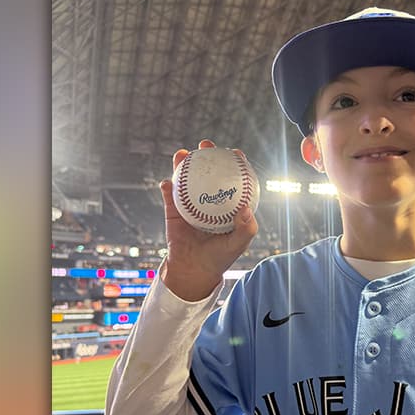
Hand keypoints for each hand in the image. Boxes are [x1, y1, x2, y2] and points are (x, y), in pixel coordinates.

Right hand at [159, 139, 257, 300]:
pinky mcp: (173, 210)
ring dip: (183, 163)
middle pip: (208, 171)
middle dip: (208, 154)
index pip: (232, 179)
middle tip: (206, 145)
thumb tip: (246, 209)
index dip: (235, 163)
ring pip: (186, 178)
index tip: (236, 152)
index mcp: (226, 203)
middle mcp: (209, 198)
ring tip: (182, 154)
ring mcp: (190, 202)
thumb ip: (246, 228)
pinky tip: (168, 183)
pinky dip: (168, 187)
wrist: (195, 270)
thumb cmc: (220, 256)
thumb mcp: (238, 244)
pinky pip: (169, 195)